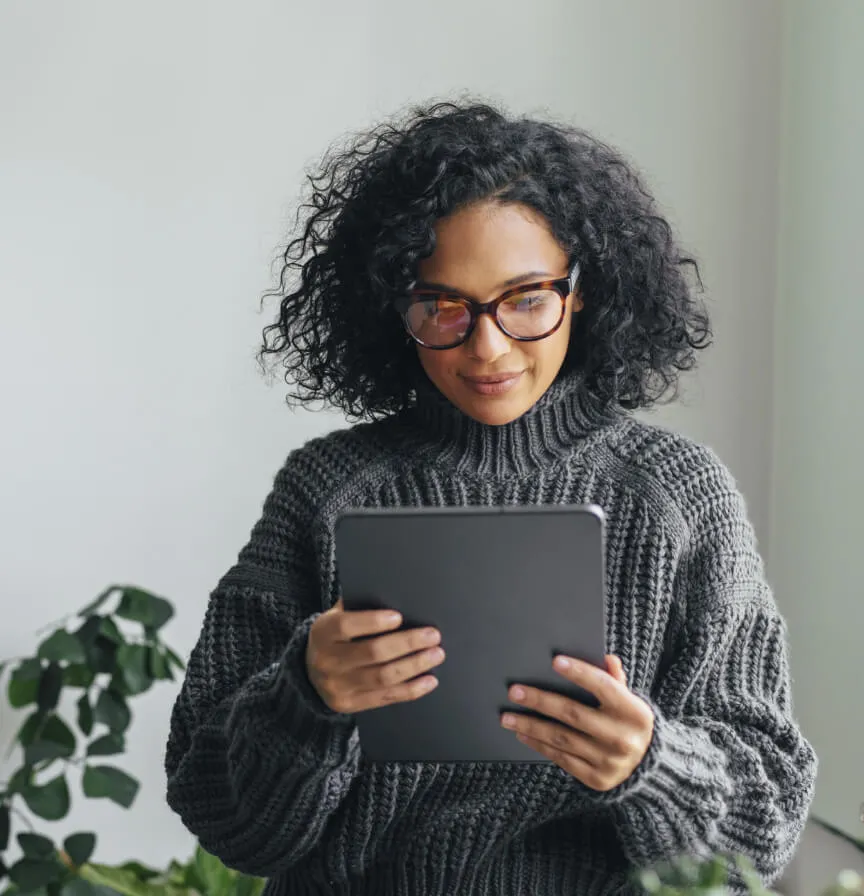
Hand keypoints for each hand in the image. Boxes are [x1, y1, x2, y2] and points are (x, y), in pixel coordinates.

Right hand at [306, 599, 444, 713]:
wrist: (311, 671)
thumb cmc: (336, 635)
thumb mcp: (338, 616)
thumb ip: (360, 607)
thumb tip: (397, 597)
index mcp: (323, 632)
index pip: (346, 626)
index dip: (373, 622)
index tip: (399, 617)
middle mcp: (327, 661)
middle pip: (372, 653)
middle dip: (407, 643)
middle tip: (433, 635)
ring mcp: (338, 687)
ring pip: (382, 678)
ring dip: (414, 666)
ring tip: (436, 654)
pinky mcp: (350, 705)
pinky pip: (385, 698)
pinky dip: (411, 690)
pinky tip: (429, 680)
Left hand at [500, 654, 654, 791]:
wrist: (646, 766)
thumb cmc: (627, 721)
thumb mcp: (629, 699)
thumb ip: (615, 679)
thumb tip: (606, 659)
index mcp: (634, 712)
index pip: (604, 687)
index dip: (580, 673)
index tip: (555, 661)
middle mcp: (622, 738)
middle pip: (573, 714)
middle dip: (540, 701)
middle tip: (514, 691)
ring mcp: (609, 761)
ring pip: (562, 738)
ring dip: (531, 726)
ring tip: (508, 716)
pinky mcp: (596, 779)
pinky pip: (562, 759)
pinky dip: (539, 745)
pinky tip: (523, 734)